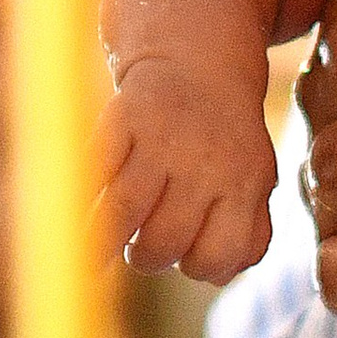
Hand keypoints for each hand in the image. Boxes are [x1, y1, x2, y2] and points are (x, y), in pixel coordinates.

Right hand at [95, 55, 277, 284]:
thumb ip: (249, 232)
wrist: (198, 63)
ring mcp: (162, 137)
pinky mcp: (123, 116)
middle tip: (145, 248)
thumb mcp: (255, 180)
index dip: (197, 268)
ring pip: (125, 212)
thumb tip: (217, 274)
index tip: (187, 259)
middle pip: (165, 240)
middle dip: (150, 258)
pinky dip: (82, 199)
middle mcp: (206, 159)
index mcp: (245, 180)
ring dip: (107, 241)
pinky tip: (81, 213)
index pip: (218, 256)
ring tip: (107, 242)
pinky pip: (93, 173)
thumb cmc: (225, 142)